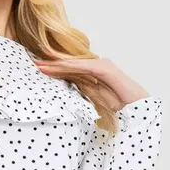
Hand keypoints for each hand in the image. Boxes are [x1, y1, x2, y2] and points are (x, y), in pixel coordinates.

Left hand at [33, 55, 149, 110]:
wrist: (137, 108)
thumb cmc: (117, 106)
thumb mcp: (92, 100)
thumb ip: (80, 94)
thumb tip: (64, 97)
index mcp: (91, 75)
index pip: (68, 70)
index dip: (53, 69)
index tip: (37, 69)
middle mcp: (95, 67)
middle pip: (69, 64)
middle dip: (50, 63)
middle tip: (32, 62)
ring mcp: (101, 65)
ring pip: (74, 64)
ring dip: (57, 64)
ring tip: (40, 64)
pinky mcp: (105, 68)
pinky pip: (85, 67)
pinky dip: (71, 66)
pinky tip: (59, 66)